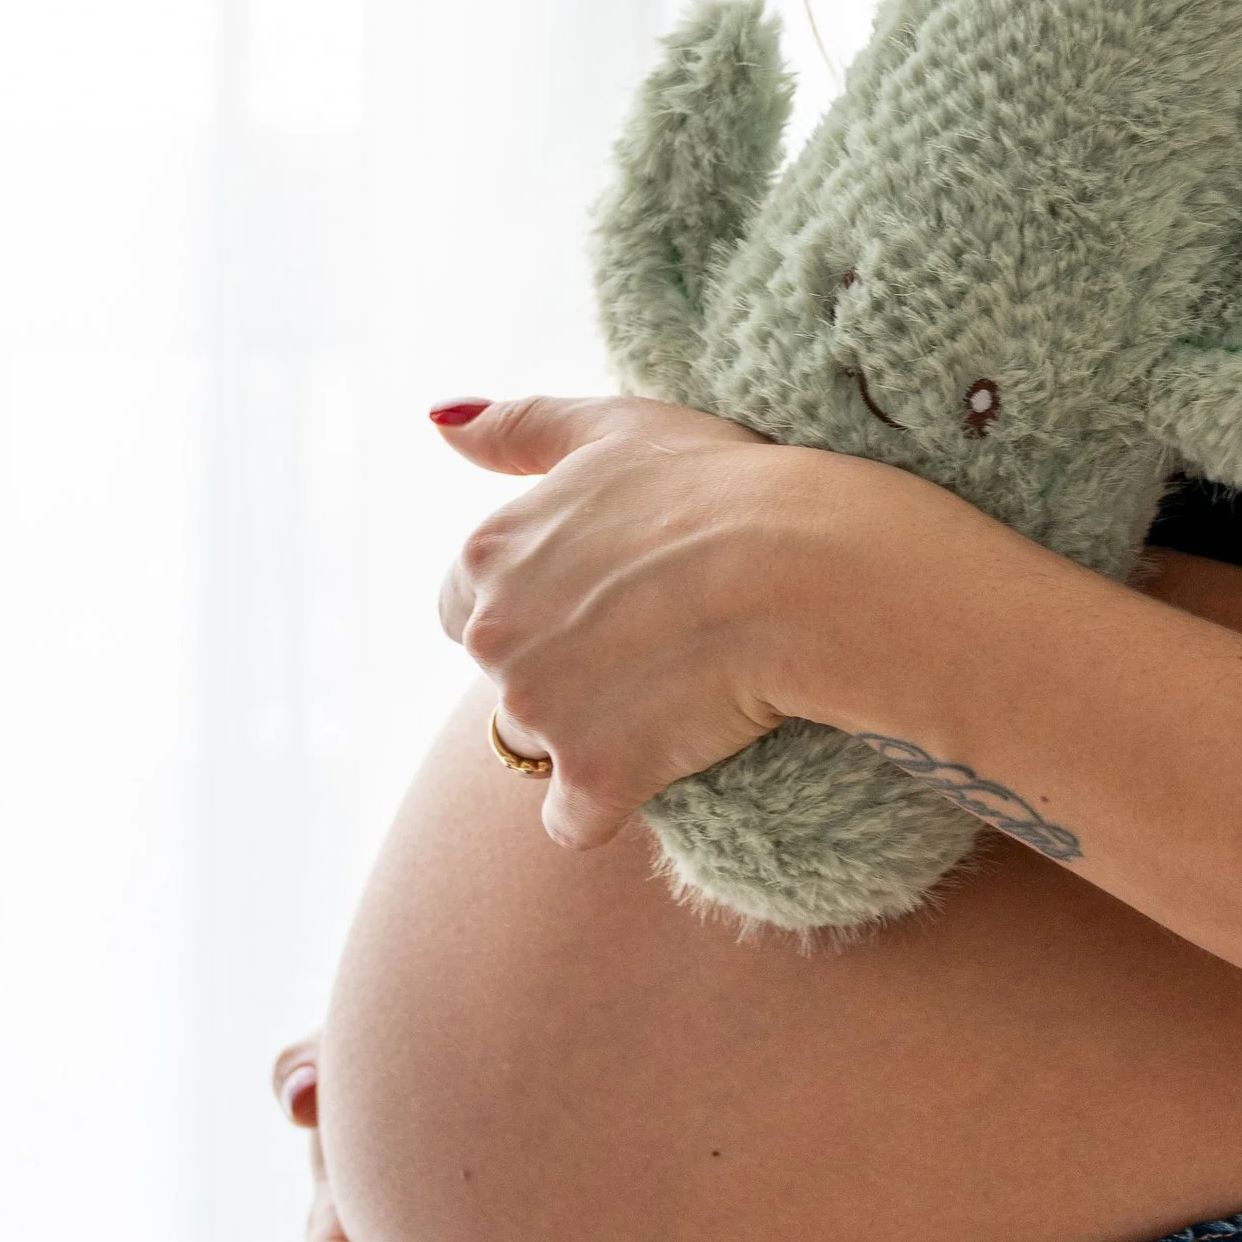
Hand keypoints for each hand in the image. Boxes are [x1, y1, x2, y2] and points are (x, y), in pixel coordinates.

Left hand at [430, 391, 841, 850]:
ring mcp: (540, 712)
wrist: (804, 568)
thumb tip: (438, 423)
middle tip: (646, 644)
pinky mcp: (595, 776)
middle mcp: (494, 637)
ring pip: (537, 746)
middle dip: (557, 670)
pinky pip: (575, 819)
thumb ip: (517, 428)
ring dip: (585, 734)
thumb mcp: (614, 428)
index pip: (465, 606)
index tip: (602, 601)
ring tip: (666, 698)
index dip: (534, 607)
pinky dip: (608, 804)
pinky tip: (664, 764)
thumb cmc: (719, 484)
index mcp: (488, 554)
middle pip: (505, 677)